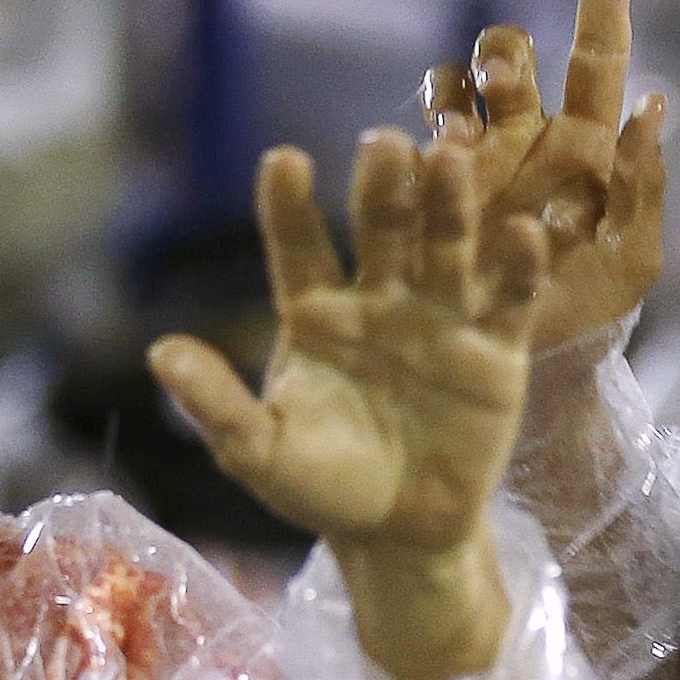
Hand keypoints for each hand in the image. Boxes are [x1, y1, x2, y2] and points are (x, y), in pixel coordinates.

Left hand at [149, 132, 547, 679]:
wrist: (400, 536)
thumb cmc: (322, 487)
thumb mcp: (260, 452)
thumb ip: (217, 403)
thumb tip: (160, 352)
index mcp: (314, 311)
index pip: (298, 246)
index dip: (289, 206)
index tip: (283, 161)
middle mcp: (378, 298)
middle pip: (381, 230)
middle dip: (382, 187)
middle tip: (383, 143)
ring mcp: (439, 317)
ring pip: (445, 247)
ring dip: (447, 204)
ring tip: (448, 161)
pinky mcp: (494, 349)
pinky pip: (507, 299)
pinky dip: (516, 265)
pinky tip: (519, 231)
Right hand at [422, 0, 668, 356]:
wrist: (531, 374)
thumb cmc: (595, 316)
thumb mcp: (634, 259)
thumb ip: (644, 186)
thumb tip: (654, 101)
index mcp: (588, 146)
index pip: (598, 53)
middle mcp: (528, 139)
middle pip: (509, 55)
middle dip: (503, 57)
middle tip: (502, 91)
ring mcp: (474, 163)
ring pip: (454, 82)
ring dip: (456, 91)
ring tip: (461, 139)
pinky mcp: (429, 191)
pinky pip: (418, 132)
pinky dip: (426, 128)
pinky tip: (436, 159)